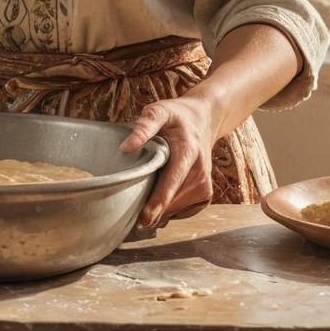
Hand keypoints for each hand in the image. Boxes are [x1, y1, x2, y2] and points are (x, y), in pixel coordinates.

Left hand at [119, 95, 217, 226]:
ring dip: (158, 209)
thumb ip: (143, 127)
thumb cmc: (177, 116)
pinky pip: (181, 210)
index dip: (157, 202)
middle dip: (151, 208)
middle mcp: (200, 172)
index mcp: (188, 153)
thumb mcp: (159, 111)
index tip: (144, 218)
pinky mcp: (205, 195)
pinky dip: (168, 208)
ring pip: (175, 210)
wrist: (204, 119)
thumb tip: (124, 148)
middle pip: (172, 201)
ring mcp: (205, 186)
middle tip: (128, 208)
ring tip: (143, 195)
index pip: (172, 182)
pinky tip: (159, 194)